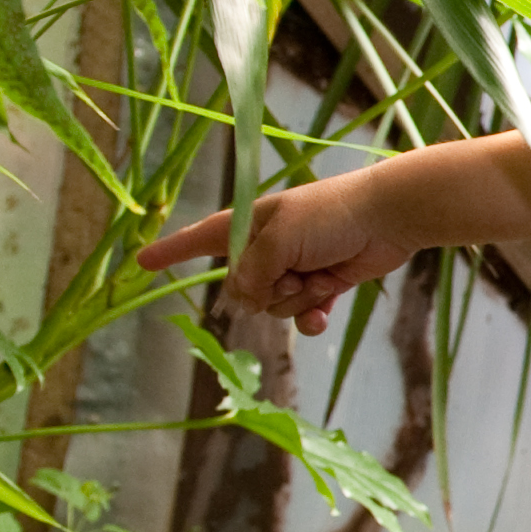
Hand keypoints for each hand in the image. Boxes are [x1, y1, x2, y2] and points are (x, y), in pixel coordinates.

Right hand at [134, 174, 413, 335]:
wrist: (389, 216)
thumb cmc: (331, 215)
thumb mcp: (279, 240)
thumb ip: (252, 274)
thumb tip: (248, 301)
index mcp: (249, 223)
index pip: (199, 238)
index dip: (171, 251)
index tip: (141, 262)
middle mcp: (267, 246)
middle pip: (241, 289)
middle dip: (265, 290)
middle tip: (294, 270)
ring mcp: (295, 266)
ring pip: (274, 306)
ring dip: (297, 298)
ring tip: (321, 276)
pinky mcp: (323, 282)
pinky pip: (302, 314)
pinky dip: (312, 315)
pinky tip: (325, 310)